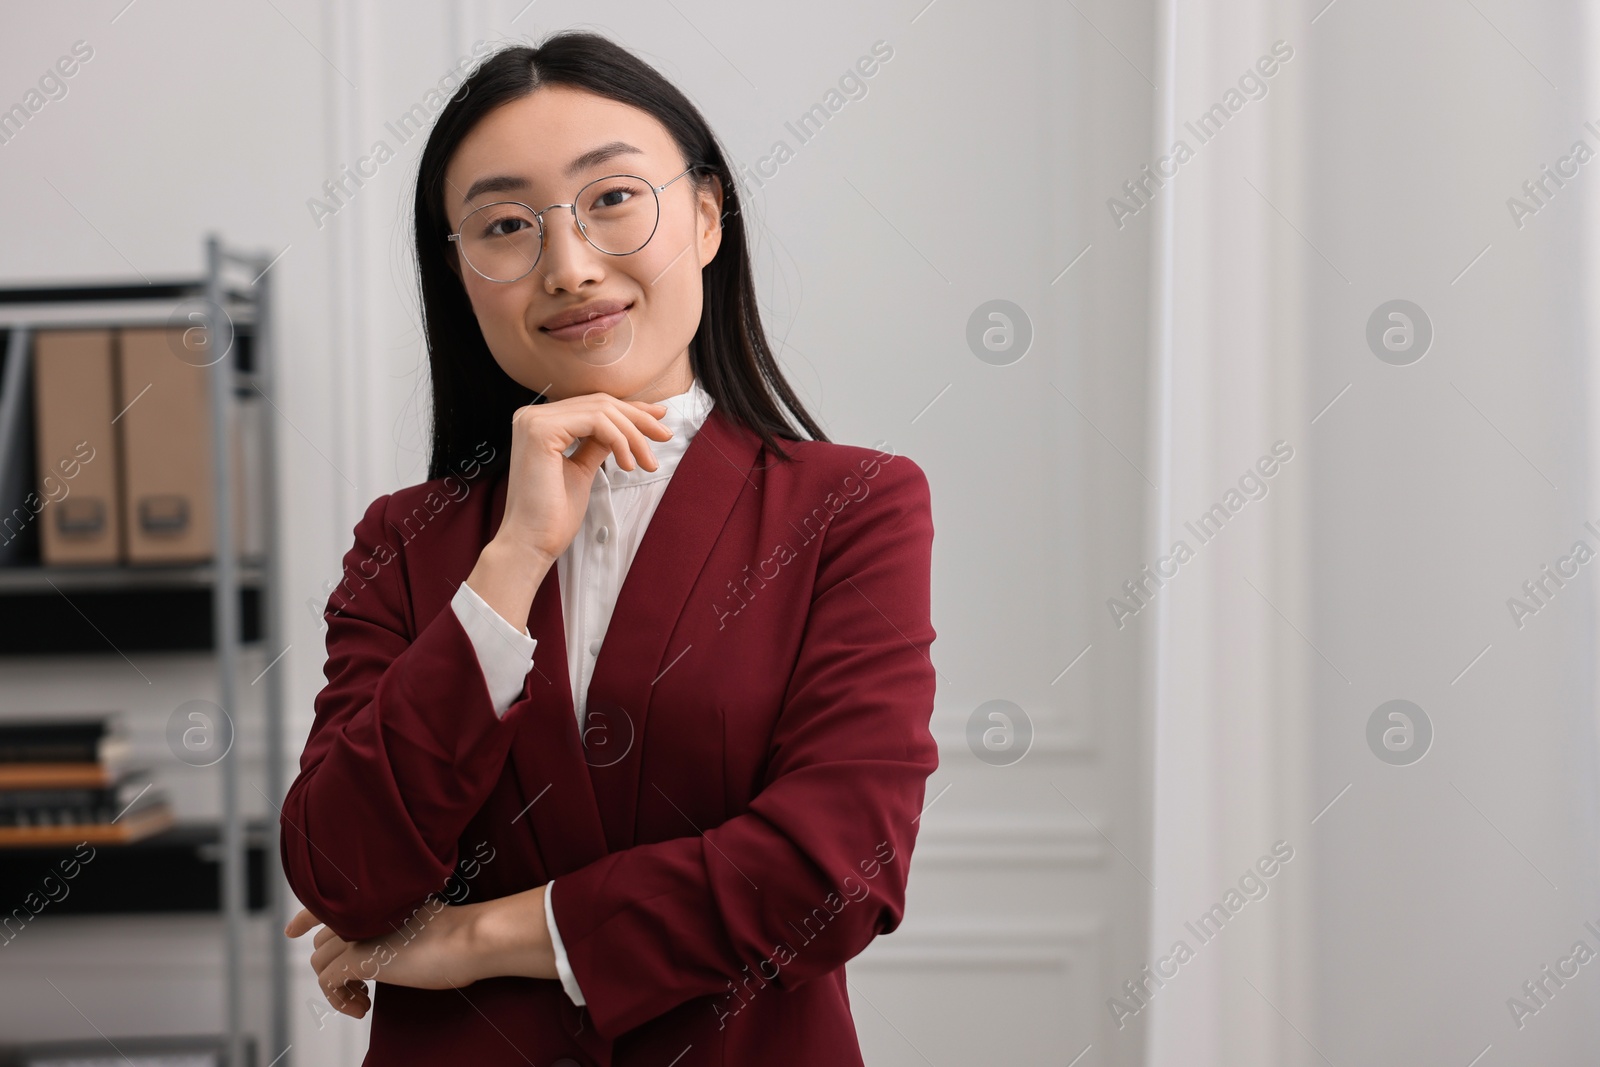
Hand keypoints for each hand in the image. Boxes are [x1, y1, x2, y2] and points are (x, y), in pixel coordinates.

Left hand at [285, 900, 476, 1018]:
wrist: (468, 940)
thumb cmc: (457, 936)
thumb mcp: (420, 924)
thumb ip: (394, 927)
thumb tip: (385, 949)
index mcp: (376, 898)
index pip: (326, 904)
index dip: (304, 918)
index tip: (293, 930)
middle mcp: (360, 910)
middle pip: (323, 942)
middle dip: (333, 967)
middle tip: (361, 988)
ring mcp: (355, 933)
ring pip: (321, 963)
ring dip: (338, 987)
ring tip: (364, 1000)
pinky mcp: (356, 957)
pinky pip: (328, 983)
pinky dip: (340, 1000)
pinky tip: (363, 1008)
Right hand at [467, 392, 672, 629]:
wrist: (532, 542)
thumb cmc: (553, 515)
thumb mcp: (581, 470)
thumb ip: (597, 445)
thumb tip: (623, 428)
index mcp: (539, 423)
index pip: (593, 406)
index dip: (630, 410)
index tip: (659, 418)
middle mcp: (532, 416)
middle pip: (600, 404)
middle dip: (639, 419)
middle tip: (665, 437)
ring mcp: (534, 421)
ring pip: (602, 411)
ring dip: (633, 435)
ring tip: (647, 462)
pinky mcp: (541, 431)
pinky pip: (596, 422)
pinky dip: (620, 440)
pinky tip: (628, 465)